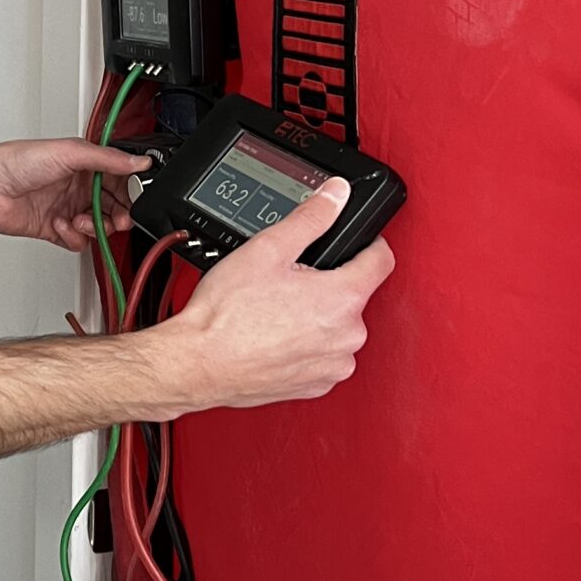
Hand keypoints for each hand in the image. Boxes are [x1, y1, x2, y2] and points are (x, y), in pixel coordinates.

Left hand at [0, 137, 149, 249]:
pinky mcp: (55, 229)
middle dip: (118, 215)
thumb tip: (140, 161)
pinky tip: (61, 225)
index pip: (119, 180)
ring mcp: (67, 208)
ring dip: (95, 227)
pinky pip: (77, 241)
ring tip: (81, 220)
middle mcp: (77, 186)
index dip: (129, 192)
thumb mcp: (70, 153)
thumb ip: (108, 159)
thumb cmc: (18, 162)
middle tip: (117, 219)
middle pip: (113, 207)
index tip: (133, 199)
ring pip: (98, 226)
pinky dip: (73, 237)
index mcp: (84, 165)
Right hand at [168, 181, 394, 409]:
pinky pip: (321, 357)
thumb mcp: (268, 249)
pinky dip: (305, 347)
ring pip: (336, 328)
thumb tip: (336, 194)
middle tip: (289, 281)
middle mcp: (348, 336)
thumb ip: (311, 218)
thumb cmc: (227, 315)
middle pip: (352, 296)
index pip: (381, 260)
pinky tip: (275, 338)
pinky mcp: (316, 386)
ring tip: (277, 312)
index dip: (368, 244)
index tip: (356, 243)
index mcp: (344, 298)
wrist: (199, 363)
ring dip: (316, 318)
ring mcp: (333, 365)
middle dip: (327, 285)